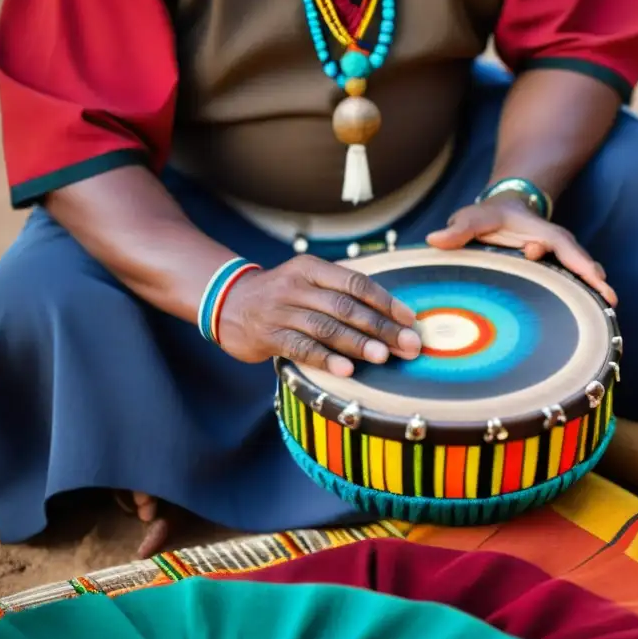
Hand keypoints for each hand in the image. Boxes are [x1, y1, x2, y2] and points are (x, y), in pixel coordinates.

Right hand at [217, 255, 422, 376]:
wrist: (228, 303)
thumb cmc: (283, 297)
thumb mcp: (307, 282)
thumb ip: (341, 294)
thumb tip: (392, 318)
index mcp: (312, 268)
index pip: (355, 282)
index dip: (385, 301)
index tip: (409, 320)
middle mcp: (297, 286)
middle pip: (346, 307)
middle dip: (381, 327)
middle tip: (408, 345)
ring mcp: (281, 311)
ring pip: (326, 327)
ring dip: (358, 343)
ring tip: (384, 356)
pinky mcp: (269, 335)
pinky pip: (302, 348)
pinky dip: (326, 359)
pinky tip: (347, 369)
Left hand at [426, 194, 616, 304]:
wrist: (503, 210)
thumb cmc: (488, 216)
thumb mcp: (472, 218)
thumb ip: (458, 229)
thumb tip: (435, 239)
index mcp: (541, 232)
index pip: (562, 245)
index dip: (574, 259)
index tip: (586, 273)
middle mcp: (556, 245)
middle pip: (582, 262)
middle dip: (596, 279)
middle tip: (612, 301)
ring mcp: (559, 259)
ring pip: (583, 274)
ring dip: (596, 291)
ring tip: (610, 314)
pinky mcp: (557, 271)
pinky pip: (576, 283)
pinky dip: (586, 297)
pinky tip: (594, 320)